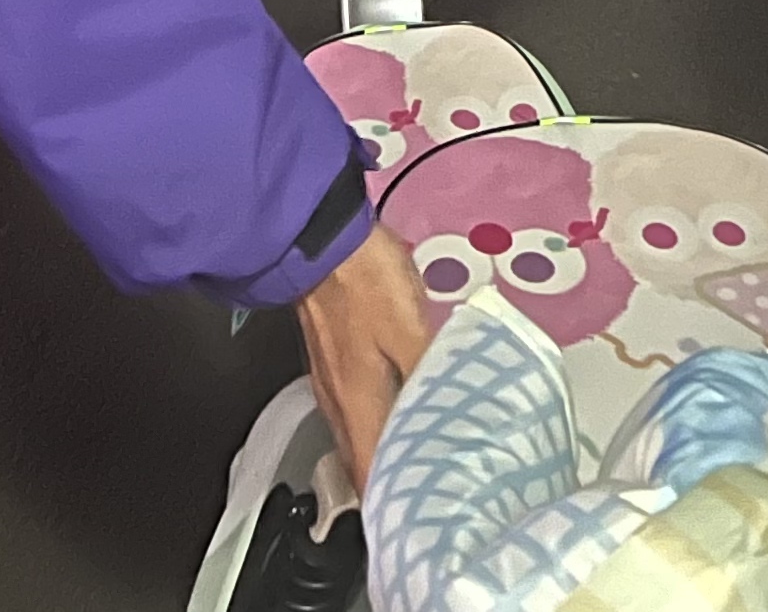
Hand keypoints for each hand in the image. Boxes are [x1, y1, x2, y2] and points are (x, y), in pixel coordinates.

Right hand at [296, 222, 432, 489]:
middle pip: (364, 465)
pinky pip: (357, 413)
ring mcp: (331, 382)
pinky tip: (402, 422)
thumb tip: (451, 420)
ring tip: (420, 476)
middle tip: (425, 510)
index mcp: (359, 406)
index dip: (394, 511)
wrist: (316, 235)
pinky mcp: (333, 361)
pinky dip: (379, 430)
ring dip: (385, 461)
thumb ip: (432, 377)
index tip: (416, 532)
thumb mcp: (411, 329)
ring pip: (359, 440)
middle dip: (390, 492)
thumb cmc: (365, 281)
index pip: (374, 478)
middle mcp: (339, 404)